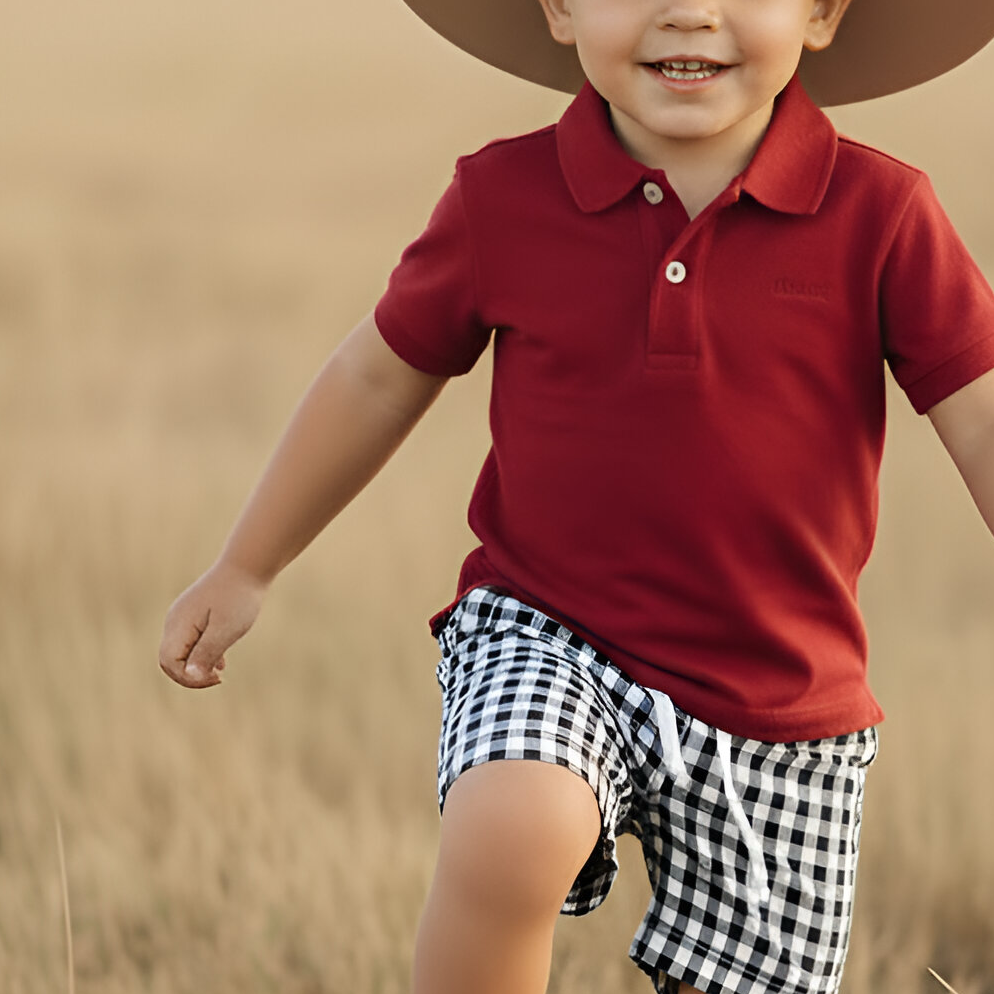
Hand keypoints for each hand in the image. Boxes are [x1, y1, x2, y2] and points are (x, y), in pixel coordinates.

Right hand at [158, 561, 267, 688]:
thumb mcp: (226, 629)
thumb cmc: (239, 597)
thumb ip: (207, 653)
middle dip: (191, 675)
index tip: (217, 678)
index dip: (189, 678)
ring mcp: (183, 616)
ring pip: (181, 651)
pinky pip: (190, 641)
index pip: (169, 663)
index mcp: (179, 625)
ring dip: (198, 665)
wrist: (247, 566)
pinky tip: (221, 661)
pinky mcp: (193, 614)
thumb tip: (190, 676)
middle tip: (218, 677)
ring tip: (220, 671)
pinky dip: (203, 654)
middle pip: (170, 659)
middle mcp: (175, 621)